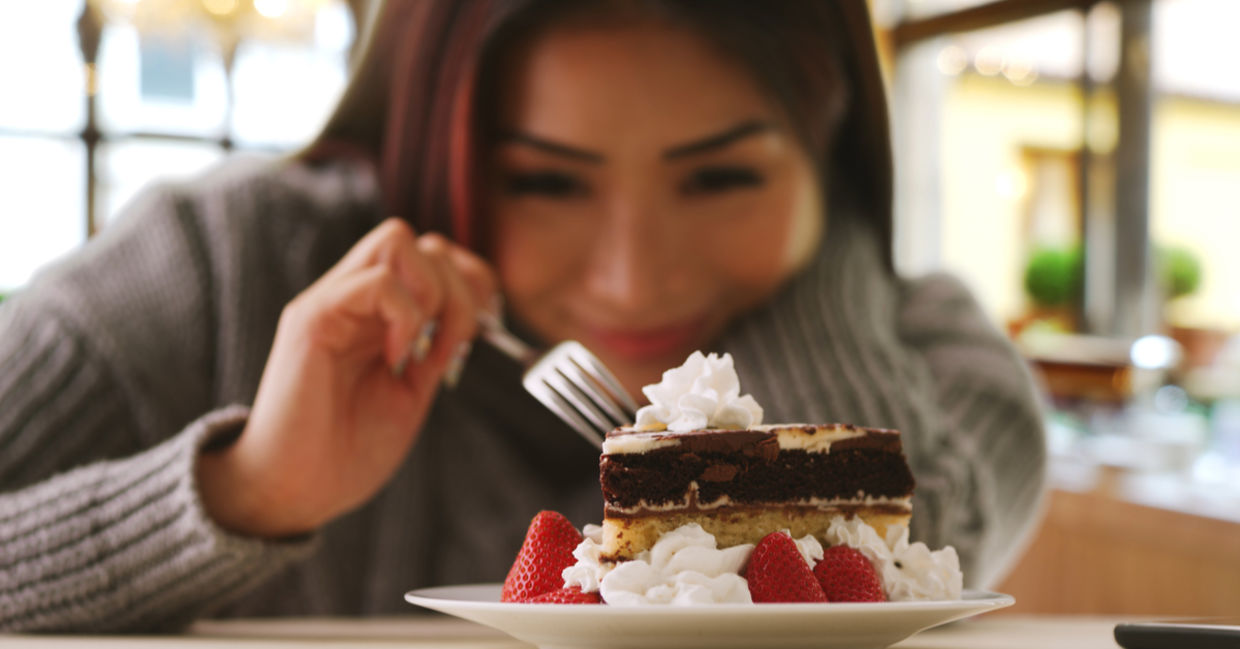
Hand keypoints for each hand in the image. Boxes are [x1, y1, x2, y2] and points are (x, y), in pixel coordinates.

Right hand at [197, 218, 495, 536]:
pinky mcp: (312, 317)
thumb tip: (475, 317)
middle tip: (451, 350)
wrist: (296, 490)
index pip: (435, 254)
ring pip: (398, 240)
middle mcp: (353, 297)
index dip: (472, 281)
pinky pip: (376, 282)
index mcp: (380, 314)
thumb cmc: (347, 450)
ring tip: (423, 352)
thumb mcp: (411, 392)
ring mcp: (331, 301)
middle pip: (422, 241)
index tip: (483, 329)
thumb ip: (435, 348)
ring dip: (433, 296)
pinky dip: (405, 317)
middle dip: (459, 290)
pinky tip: (396, 359)